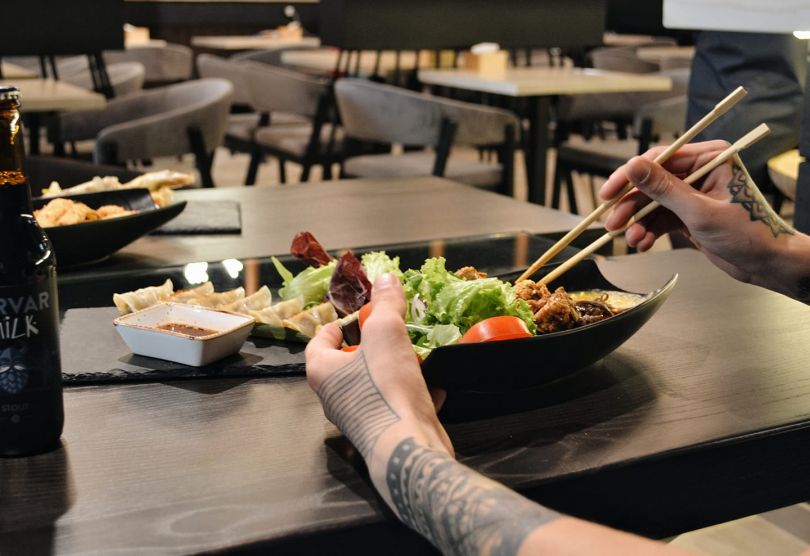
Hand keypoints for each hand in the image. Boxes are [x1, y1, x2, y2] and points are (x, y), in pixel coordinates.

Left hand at [306, 274, 452, 470]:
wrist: (407, 446)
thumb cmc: (385, 386)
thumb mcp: (386, 333)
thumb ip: (386, 304)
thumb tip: (385, 278)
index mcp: (323, 372)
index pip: (319, 343)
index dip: (336, 326)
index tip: (355, 317)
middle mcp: (335, 397)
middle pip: (348, 363)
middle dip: (372, 346)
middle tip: (391, 332)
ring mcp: (360, 418)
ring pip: (374, 385)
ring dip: (395, 369)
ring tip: (415, 356)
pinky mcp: (384, 432)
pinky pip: (397, 406)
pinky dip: (413, 394)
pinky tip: (434, 387)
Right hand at [600, 141, 798, 288]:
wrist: (767, 264)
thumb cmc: (748, 233)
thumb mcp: (699, 210)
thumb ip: (663, 188)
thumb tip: (634, 166)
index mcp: (710, 158)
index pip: (660, 159)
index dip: (630, 176)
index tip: (609, 192)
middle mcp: (701, 171)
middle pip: (652, 183)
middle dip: (631, 205)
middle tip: (612, 223)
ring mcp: (693, 194)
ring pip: (653, 203)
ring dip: (638, 222)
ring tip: (632, 239)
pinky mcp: (689, 214)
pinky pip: (660, 218)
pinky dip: (650, 231)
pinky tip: (644, 243)